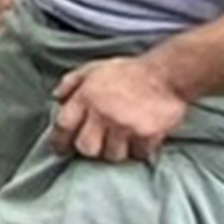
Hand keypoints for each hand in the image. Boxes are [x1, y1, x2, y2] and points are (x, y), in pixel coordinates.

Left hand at [49, 56, 188, 160]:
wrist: (166, 74)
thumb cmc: (129, 71)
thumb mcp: (93, 69)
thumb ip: (71, 82)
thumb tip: (57, 98)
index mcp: (86, 97)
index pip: (63, 126)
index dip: (58, 141)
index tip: (60, 149)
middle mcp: (102, 114)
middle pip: (86, 148)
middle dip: (89, 149)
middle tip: (97, 144)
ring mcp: (125, 126)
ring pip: (112, 155)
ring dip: (115, 151)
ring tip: (121, 140)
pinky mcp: (146, 135)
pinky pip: (137, 154)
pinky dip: (138, 150)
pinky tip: (139, 139)